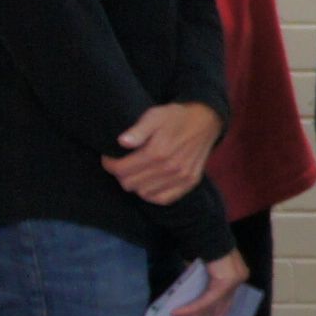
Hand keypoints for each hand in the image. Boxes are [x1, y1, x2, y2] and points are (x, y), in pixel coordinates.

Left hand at [106, 102, 221, 204]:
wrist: (205, 121)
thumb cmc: (175, 117)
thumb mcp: (154, 116)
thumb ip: (137, 130)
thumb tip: (122, 142)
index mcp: (158, 151)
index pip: (120, 169)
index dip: (110, 164)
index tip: (110, 158)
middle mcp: (170, 167)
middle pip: (129, 183)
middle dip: (121, 174)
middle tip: (123, 164)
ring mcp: (181, 176)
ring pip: (143, 193)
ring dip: (136, 184)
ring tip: (136, 171)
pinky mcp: (189, 182)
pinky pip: (162, 199)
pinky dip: (152, 194)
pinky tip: (149, 182)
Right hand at [169, 251, 250, 315]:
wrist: (208, 231)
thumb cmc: (204, 247)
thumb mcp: (202, 270)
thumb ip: (199, 286)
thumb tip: (184, 304)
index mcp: (233, 279)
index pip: (224, 306)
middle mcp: (237, 282)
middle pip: (215, 310)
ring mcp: (233, 283)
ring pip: (209, 308)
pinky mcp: (226, 282)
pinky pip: (207, 300)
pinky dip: (191, 308)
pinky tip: (177, 313)